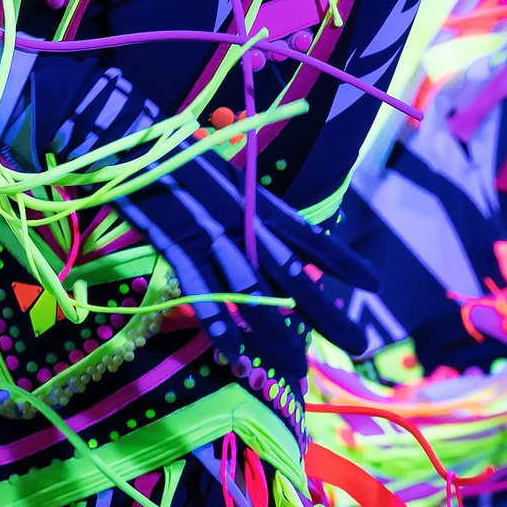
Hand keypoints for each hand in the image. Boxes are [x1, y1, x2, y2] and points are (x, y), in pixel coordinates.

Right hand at [124, 153, 378, 355]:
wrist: (132, 142)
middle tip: (358, 344)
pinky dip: (218, 324)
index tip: (374, 283)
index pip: (308, 235)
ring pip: (250, 291)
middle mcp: (243, 220)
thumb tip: (273, 241)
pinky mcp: (177, 245)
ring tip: (296, 365)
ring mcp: (211, 234)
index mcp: (256, 202)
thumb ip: (247, 210)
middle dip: (326, 311)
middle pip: (291, 272)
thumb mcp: (225, 179)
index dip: (341, 261)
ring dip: (274, 332)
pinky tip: (234, 355)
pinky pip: (201, 292)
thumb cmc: (179, 159)